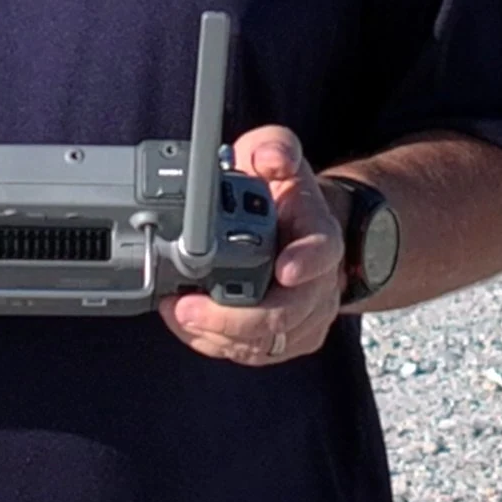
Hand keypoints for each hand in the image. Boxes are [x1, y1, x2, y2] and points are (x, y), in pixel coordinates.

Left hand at [160, 126, 342, 366]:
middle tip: (188, 306)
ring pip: (267, 343)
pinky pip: (254, 354)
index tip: (284, 270)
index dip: (306, 263)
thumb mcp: (280, 156)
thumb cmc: (286, 195)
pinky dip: (217, 344)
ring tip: (178, 312)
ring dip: (217, 335)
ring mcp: (304, 317)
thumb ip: (274, 147)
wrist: (301, 228)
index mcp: (320, 236)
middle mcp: (318, 284)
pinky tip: (190, 326)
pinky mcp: (285, 340)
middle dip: (235, 317)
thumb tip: (272, 158)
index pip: (323, 253)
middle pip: (287, 314)